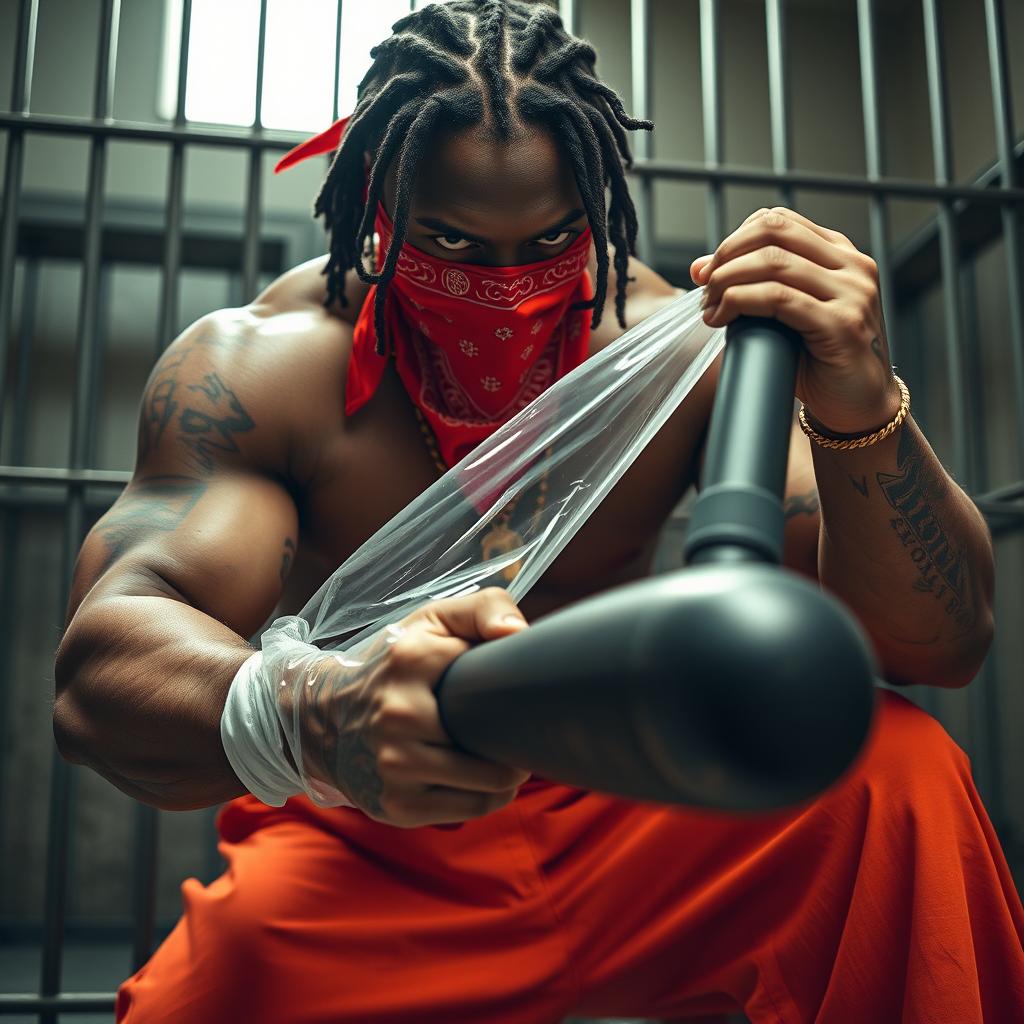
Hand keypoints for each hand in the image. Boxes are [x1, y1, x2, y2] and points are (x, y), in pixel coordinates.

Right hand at [298, 587, 531, 827]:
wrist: (320, 715)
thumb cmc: (393, 664)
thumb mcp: (433, 620)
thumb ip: (484, 608)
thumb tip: (517, 634)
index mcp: (410, 659)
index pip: (493, 678)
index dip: (510, 685)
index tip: (509, 688)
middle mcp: (399, 714)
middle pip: (495, 739)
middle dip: (514, 738)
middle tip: (514, 729)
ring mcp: (395, 764)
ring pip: (489, 784)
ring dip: (508, 775)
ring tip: (504, 756)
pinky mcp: (397, 805)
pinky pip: (469, 809)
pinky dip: (487, 798)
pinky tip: (480, 779)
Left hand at [690, 207, 901, 434]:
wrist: (858, 407)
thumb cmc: (819, 363)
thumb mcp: (784, 315)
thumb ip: (753, 287)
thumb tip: (699, 268)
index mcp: (840, 255)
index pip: (778, 220)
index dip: (734, 239)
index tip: (709, 271)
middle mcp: (852, 266)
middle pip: (773, 232)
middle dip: (727, 255)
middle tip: (704, 287)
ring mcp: (852, 293)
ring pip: (772, 263)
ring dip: (727, 282)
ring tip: (709, 308)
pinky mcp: (842, 324)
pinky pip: (779, 299)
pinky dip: (740, 302)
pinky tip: (722, 318)